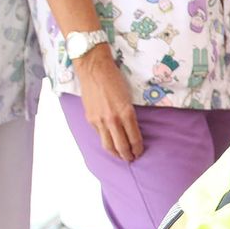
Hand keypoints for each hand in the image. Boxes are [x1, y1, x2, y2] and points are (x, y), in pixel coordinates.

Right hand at [75, 45, 143, 160]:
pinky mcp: (90, 118)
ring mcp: (99, 120)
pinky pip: (99, 135)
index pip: (134, 138)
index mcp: (126, 113)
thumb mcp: (129, 98)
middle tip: (131, 159)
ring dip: (115, 153)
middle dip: (127, 155)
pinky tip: (109, 142)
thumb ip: (129, 115)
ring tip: (120, 156)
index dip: (138, 148)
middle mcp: (113, 119)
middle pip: (121, 146)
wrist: (94, 70)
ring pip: (108, 145)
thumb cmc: (115, 80)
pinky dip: (105, 140)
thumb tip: (130, 130)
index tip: (139, 152)